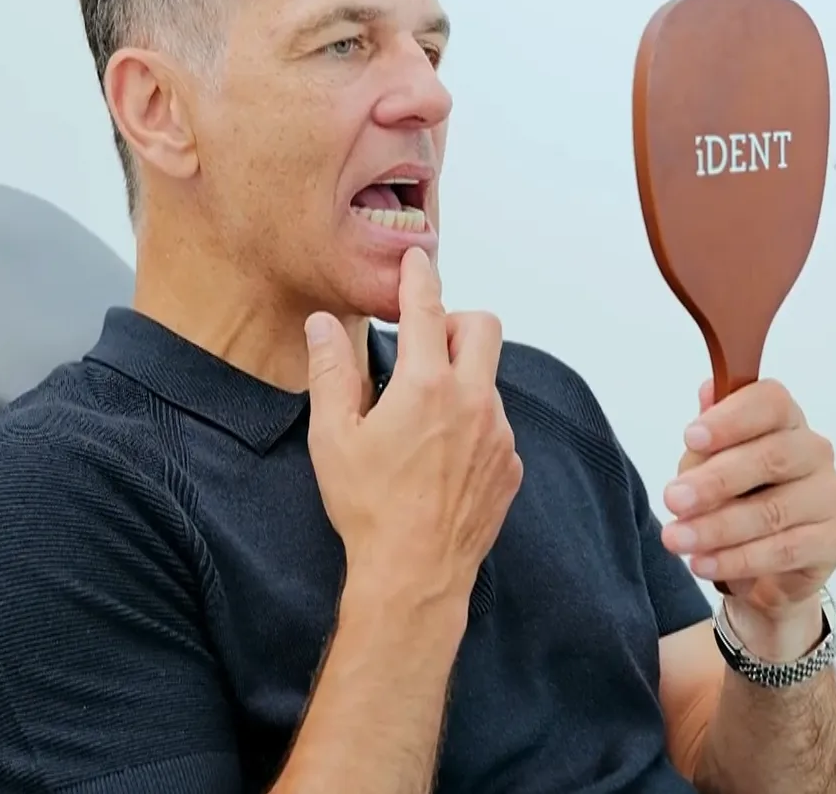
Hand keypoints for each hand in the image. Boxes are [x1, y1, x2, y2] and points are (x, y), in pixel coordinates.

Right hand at [304, 247, 522, 607]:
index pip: (427, 308)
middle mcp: (473, 400)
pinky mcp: (511, 464)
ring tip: (422, 419)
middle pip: (483, 325)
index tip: (416, 259)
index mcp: (427, 386)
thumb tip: (324, 325)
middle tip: (422, 349)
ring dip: (461, 377)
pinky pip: (497, 421)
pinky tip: (442, 454)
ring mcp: (499, 433)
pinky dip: (473, 420)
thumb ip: (331, 371)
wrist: (414, 577)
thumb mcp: (333, 437)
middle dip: (455, 322)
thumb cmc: (368, 509)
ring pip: (489, 377)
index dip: (419, 276)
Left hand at [660, 379, 835, 625]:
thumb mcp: (706, 462)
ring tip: (677, 540)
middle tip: (672, 500)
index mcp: (784, 418)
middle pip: (770, 458)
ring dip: (718, 528)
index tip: (690, 438)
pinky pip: (786, 550)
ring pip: (773, 511)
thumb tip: (707, 391)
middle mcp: (814, 450)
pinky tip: (705, 562)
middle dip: (714, 481)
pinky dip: (739, 559)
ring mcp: (831, 494)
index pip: (769, 402)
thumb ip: (708, 435)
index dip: (731, 418)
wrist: (758, 558)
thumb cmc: (731, 492)